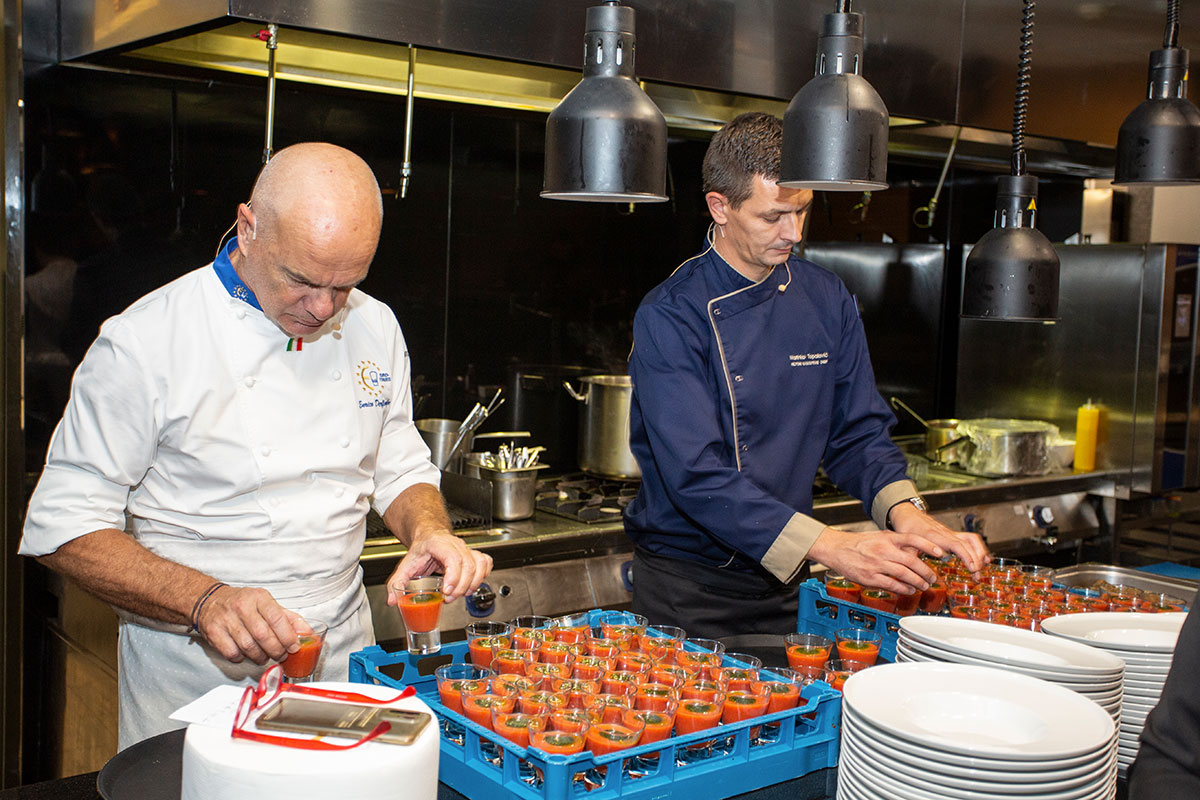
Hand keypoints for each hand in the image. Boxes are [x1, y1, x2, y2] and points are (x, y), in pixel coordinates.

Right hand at [196, 585, 308, 664]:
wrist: (210, 600)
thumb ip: (288, 618)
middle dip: (276, 650)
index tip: (294, 647)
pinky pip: (232, 653)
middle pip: (263, 635)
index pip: (277, 618)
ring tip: (266, 656)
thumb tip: (307, 632)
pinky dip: (243, 659)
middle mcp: (241, 606)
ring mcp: (226, 619)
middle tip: (281, 655)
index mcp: (258, 597)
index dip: (288, 636)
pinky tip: (247, 654)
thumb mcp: (266, 604)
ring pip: (249, 647)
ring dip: (261, 657)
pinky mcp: (214, 632)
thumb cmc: (242, 603)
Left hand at [385, 530, 492, 604]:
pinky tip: (473, 584)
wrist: (430, 536)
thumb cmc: (421, 549)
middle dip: (461, 586)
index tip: (446, 591)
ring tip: (461, 594)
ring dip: (474, 583)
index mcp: (439, 544)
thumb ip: (397, 582)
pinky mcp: (474, 554)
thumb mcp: (406, 565)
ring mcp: (466, 549)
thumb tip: (392, 600)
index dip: (453, 576)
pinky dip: (484, 575)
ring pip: (479, 564)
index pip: (453, 558)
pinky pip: (486, 562)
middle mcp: (456, 545)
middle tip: (449, 598)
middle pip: (468, 565)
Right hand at [807, 528, 940, 594]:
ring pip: (904, 574)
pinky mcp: (870, 577)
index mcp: (887, 538)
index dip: (929, 546)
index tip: (940, 552)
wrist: (836, 548)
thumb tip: (916, 551)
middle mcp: (883, 550)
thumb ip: (896, 543)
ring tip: (924, 585)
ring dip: (918, 581)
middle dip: (926, 571)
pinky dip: (904, 589)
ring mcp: (877, 564)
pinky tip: (910, 590)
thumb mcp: (879, 537)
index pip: (912, 539)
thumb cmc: (858, 543)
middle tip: (933, 577)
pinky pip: (892, 585)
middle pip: (912, 561)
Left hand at [887, 502, 989, 574]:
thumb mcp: (906, 544)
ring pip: (971, 540)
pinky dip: (979, 548)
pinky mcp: (953, 535)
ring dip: (980, 553)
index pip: (956, 545)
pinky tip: (984, 559)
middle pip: (967, 544)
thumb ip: (911, 558)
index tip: (972, 567)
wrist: (908, 515)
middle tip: (977, 575)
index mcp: (935, 536)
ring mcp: (951, 533)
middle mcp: (946, 534)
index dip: (966, 556)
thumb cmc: (907, 528)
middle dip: (975, 560)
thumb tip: (915, 574)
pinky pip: (970, 540)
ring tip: (982, 568)